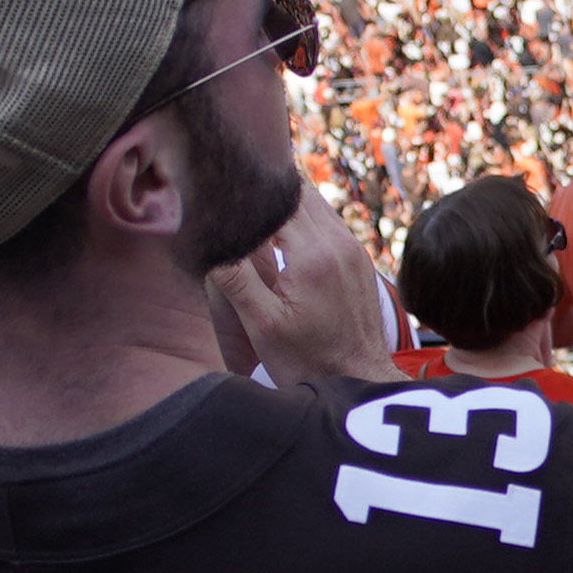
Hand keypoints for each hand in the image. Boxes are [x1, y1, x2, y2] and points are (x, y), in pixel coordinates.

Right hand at [224, 186, 399, 386]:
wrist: (361, 380)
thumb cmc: (309, 361)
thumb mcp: (262, 325)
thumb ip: (236, 278)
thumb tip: (212, 238)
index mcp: (313, 254)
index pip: (278, 197)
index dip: (248, 192)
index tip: (222, 192)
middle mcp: (339, 242)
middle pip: (299, 191)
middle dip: (266, 191)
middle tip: (234, 196)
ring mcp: (354, 249)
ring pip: (316, 204)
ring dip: (286, 204)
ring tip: (254, 211)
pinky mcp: (359, 260)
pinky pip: (329, 223)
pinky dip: (304, 220)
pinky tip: (281, 235)